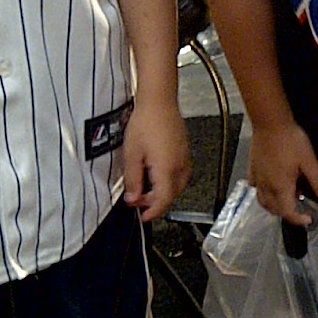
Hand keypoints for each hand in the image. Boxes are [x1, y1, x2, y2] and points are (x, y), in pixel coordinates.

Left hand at [121, 96, 189, 221]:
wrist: (159, 101)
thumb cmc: (145, 123)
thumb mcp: (131, 154)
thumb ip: (132, 179)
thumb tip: (133, 198)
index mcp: (167, 170)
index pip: (163, 201)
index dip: (153, 212)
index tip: (143, 216)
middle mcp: (180, 167)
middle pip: (172, 196)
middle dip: (155, 203)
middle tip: (138, 201)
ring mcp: (185, 159)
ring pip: (178, 187)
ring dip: (163, 193)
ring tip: (146, 188)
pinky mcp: (186, 152)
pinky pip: (181, 175)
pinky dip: (170, 182)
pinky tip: (158, 176)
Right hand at [248, 116, 317, 220]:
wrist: (269, 123)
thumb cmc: (291, 141)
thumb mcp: (309, 160)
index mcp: (281, 187)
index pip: (288, 212)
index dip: (298, 219)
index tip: (309, 219)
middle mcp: (266, 187)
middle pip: (274, 209)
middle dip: (287, 213)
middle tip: (300, 208)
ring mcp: (257, 179)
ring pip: (262, 201)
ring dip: (274, 205)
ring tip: (287, 197)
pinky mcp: (251, 169)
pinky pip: (256, 188)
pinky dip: (264, 193)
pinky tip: (272, 184)